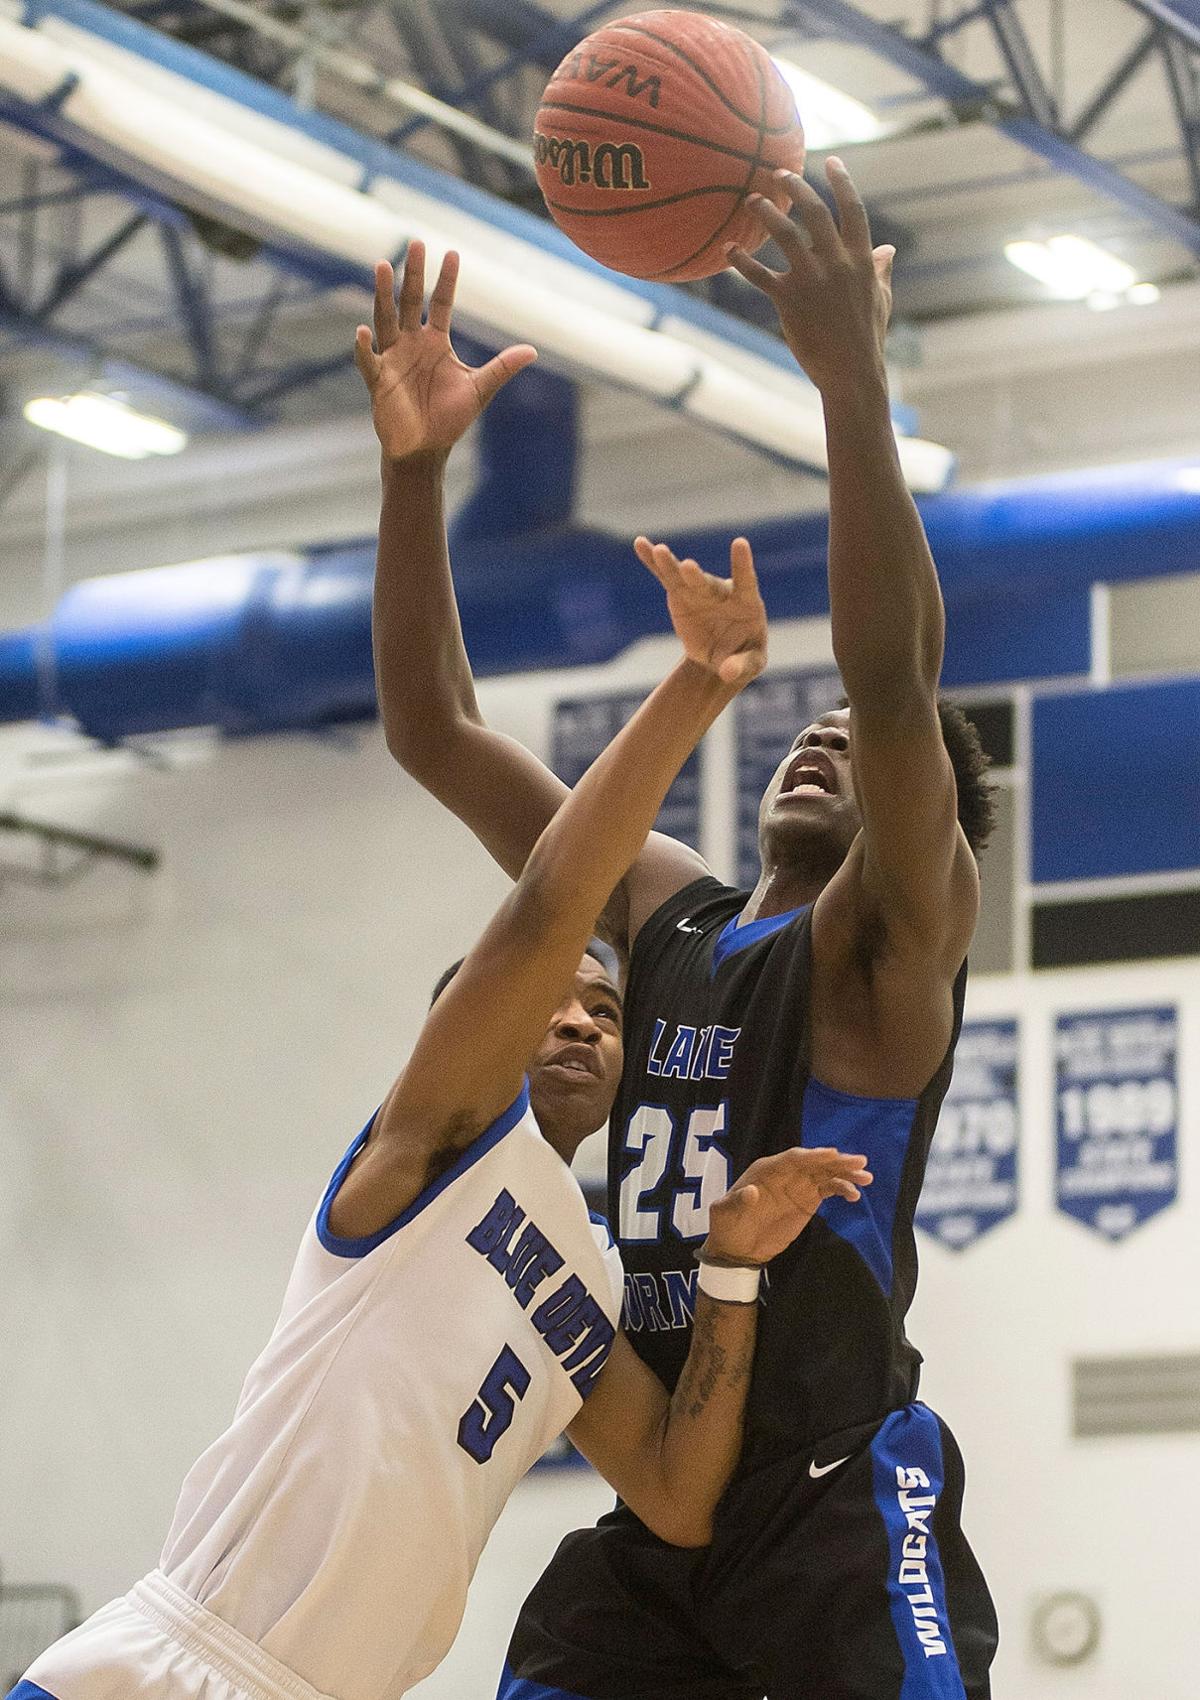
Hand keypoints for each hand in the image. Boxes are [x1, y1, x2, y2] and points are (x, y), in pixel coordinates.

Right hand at [355, 244, 537, 461]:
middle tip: (416, 242)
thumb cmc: (449, 418)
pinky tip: (364, 332)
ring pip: (386, 319)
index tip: (452, 253)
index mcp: (436, 342)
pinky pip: (369, 361)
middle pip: (410, 301)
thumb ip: (502, 368)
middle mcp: (412, 343)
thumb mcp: (479, 389)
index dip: (446, 280)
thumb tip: (532, 350)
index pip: (440, 303)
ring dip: (383, 294)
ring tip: (382, 266)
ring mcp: (393, 359)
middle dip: (413, 274)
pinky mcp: (379, 381)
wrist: (426, 449)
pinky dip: (365, 348)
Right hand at [635, 535, 766, 687]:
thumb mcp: (751, 664)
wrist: (720, 658)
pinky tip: (640, 544)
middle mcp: (721, 592)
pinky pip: (665, 576)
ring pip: (682, 576)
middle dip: (696, 577)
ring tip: (658, 551)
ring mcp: (699, 591)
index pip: (746, 581)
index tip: (739, 542)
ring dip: (670, 564)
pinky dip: (652, 561)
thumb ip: (742, 666)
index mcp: (747, 603)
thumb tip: (727, 673)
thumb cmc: (744, 656)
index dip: (742, 564)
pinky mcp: (680, 594)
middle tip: (687, 567)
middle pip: (707, 584)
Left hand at [703, 1147, 871, 1266]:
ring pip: (825, 1174)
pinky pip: (828, 1190)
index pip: (793, 1158)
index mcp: (766, 1170)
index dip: (812, 1156)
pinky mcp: (808, 1200)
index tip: (833, 1155)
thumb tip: (751, 1192)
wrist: (737, 1249)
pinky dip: (842, 1189)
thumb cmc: (727, 1226)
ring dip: (845, 1174)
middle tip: (860, 1162)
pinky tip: (855, 1194)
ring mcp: (798, 1186)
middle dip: (836, 1161)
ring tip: (866, 1177)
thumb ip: (737, 1201)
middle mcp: (786, 1173)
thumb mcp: (723, 1213)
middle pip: (814, 1163)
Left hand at [727, 158, 893, 397]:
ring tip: (752, 200)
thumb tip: (887, 249)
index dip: (842, 182)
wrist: (851, 373)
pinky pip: (759, 274)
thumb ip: (880, 271)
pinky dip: (741, 260)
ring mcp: (812, 280)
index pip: (853, 210)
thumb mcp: (881, 300)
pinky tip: (728, 249)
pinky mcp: (789, 300)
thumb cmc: (867, 338)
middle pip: (814, 212)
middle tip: (778, 173)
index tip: (831, 161)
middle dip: (796, 187)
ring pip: (785, 234)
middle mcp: (837, 263)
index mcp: (862, 260)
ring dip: (766, 213)